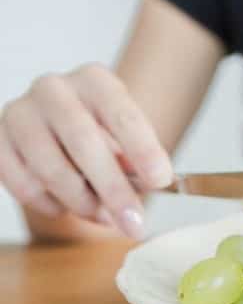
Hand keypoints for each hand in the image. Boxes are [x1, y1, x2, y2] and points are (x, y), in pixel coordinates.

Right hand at [0, 64, 171, 237]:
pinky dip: (49, 204)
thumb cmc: (102, 135)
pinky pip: (23, 184)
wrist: (60, 130)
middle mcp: (54, 89)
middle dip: (113, 189)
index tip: (161, 180)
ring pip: (50, 167)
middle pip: (84, 142)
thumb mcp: (128, 139)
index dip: (143, 150)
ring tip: (104, 218)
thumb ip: (137, 160)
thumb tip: (150, 183)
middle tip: (134, 223)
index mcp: (95, 80)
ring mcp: (20, 113)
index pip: (122, 115)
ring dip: (82, 202)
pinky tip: (67, 206)